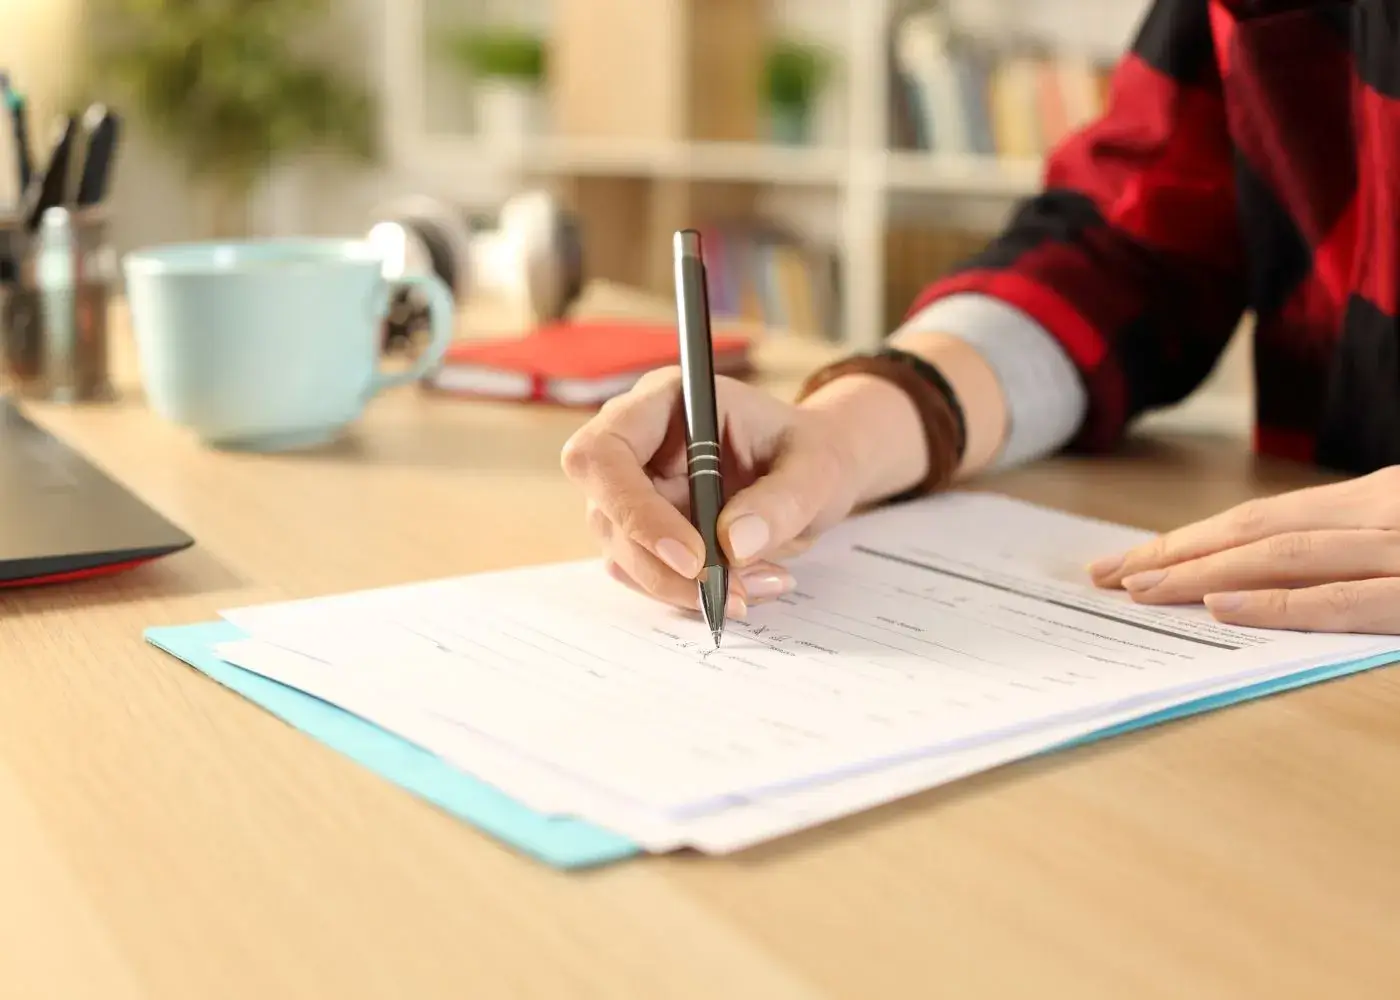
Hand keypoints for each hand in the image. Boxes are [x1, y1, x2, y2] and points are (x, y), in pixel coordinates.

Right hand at [560, 367, 867, 616]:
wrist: (815, 474)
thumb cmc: (811, 453)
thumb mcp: (817, 467)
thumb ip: (781, 500)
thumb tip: (733, 545)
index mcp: (663, 402)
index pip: (603, 454)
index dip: (633, 509)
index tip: (694, 557)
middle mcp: (636, 445)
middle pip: (606, 514)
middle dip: (663, 567)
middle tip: (730, 593)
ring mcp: (632, 492)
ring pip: (623, 555)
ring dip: (683, 588)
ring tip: (758, 585)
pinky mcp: (643, 533)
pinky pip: (646, 576)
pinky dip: (691, 594)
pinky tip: (745, 586)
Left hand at [1088, 467, 1399, 632]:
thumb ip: (1349, 548)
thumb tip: (1265, 574)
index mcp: (1376, 499)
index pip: (1263, 519)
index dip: (1190, 539)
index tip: (1129, 560)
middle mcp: (1381, 514)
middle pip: (1256, 530)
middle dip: (1174, 553)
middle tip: (1108, 575)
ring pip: (1284, 555)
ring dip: (1204, 572)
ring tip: (1141, 589)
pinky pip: (1341, 600)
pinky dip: (1277, 603)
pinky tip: (1221, 607)